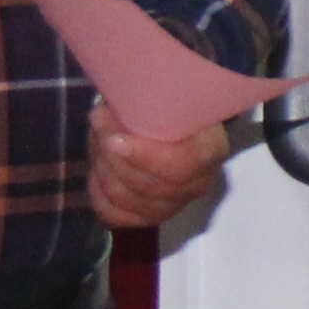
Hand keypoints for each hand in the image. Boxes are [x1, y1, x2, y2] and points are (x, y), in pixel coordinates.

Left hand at [87, 95, 236, 234]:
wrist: (176, 124)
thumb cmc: (173, 103)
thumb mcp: (172, 91)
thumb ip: (153, 93)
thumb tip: (118, 94)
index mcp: (211, 151)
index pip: (181, 166)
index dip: (144, 157)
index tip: (114, 139)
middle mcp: (197, 184)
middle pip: (149, 186)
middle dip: (113, 156)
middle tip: (98, 121)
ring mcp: (172, 206)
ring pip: (127, 199)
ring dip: (103, 168)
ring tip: (98, 138)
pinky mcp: (147, 217)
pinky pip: (114, 214)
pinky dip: (98, 192)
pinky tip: (98, 169)